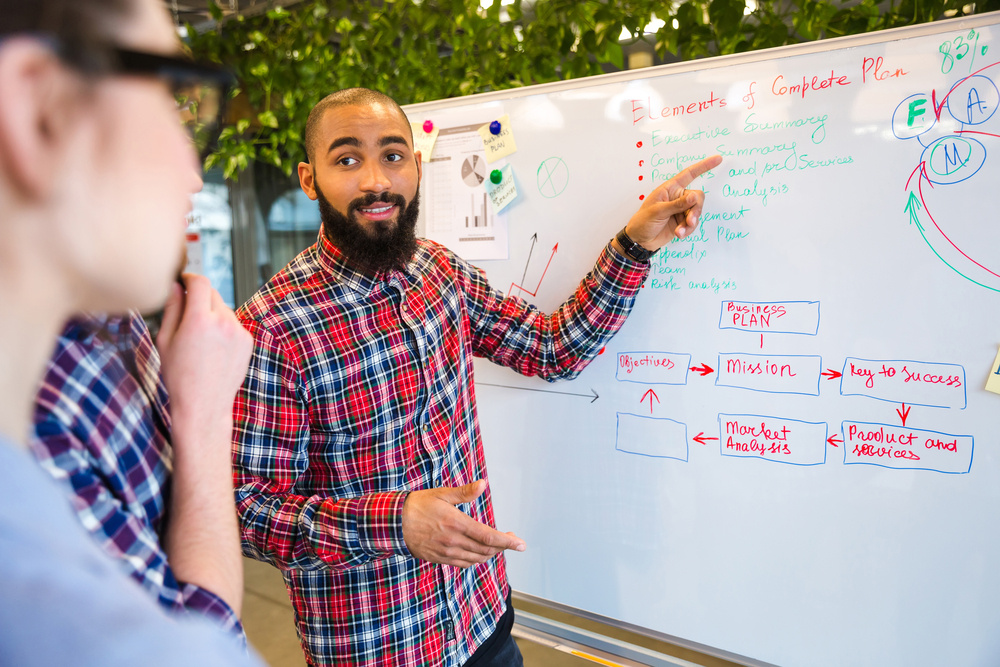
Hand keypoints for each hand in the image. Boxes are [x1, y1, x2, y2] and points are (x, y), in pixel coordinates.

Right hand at [156, 274, 252, 444]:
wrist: (204, 404)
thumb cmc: (179, 376)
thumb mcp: (165, 340)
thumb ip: (172, 309)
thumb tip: (175, 286)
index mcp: (200, 320)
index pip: (200, 282)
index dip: (190, 278)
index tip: (183, 280)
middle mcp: (224, 323)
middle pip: (213, 293)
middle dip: (199, 297)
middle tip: (186, 314)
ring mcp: (239, 332)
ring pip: (223, 309)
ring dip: (212, 313)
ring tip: (199, 339)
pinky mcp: (248, 341)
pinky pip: (233, 324)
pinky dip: (223, 327)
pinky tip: (212, 348)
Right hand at [402, 480, 525, 567]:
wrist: (393, 523)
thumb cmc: (418, 505)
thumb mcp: (442, 494)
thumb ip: (465, 492)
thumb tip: (483, 484)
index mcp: (456, 524)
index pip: (489, 537)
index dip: (508, 542)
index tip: (521, 544)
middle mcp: (453, 541)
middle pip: (486, 550)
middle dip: (503, 546)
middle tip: (512, 539)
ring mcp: (446, 553)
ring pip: (476, 559)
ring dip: (490, 554)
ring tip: (498, 544)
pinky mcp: (439, 559)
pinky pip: (463, 564)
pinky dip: (476, 560)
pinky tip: (479, 552)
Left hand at [622, 155, 722, 250]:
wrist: (639, 240)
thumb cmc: (643, 222)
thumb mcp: (659, 211)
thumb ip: (678, 204)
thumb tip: (694, 197)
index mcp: (670, 188)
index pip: (689, 174)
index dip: (704, 166)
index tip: (717, 159)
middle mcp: (677, 197)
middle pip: (697, 197)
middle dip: (695, 210)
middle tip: (689, 221)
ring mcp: (681, 210)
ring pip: (696, 212)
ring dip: (691, 222)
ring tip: (680, 231)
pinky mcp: (682, 221)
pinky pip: (693, 223)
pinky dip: (688, 229)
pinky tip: (679, 234)